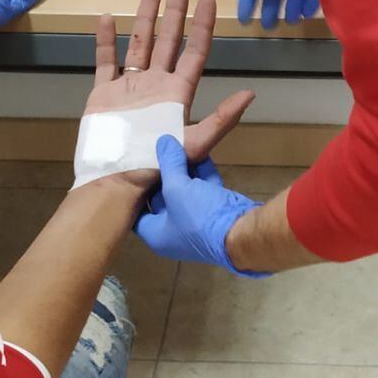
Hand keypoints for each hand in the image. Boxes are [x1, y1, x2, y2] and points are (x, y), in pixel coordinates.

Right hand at [86, 0, 255, 190]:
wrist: (116, 178)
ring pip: (140, 44)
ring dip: (146, 18)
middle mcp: (157, 84)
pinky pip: (106, 60)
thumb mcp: (196, 142)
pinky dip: (106, 40)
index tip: (208, 1)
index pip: (195, 51)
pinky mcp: (105, 92)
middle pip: (169, 40)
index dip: (203, 26)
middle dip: (175, 12)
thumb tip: (251, 94)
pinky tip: (109, 19)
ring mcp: (131, 87)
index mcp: (179, 92)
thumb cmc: (156, 163)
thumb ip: (223, 118)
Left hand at [136, 138, 267, 274]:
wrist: (242, 231)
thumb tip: (163, 141)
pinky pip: (203, 193)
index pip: (137, 213)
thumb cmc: (199, 217)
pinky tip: (202, 156)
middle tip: (158, 154)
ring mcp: (196, 226)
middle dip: (164, 177)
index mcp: (157, 235)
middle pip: (163, 200)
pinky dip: (202, 176)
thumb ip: (169, 163)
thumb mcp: (177, 188)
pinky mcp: (215, 217)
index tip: (134, 173)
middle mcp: (174, 234)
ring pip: (186, 194)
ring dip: (185, 173)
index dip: (135, 193)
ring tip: (179, 148)